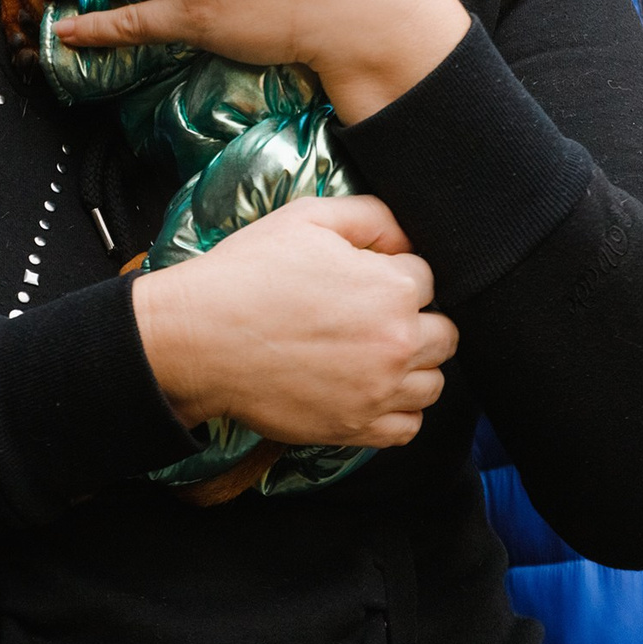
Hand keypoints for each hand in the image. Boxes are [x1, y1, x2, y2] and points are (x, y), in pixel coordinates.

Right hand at [130, 195, 457, 446]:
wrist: (198, 338)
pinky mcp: (356, 428)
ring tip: (372, 354)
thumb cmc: (247, 275)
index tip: (363, 280)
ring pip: (433, 383)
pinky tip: (369, 389)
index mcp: (392, 288)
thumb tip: (406, 237)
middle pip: (444, 333)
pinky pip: (408, 427)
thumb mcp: (307, 218)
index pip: (427, 277)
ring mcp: (380, 391)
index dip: (394, 273)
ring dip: (412, 367)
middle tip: (372, 316)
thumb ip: (371, 216)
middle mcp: (397, 343)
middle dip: (416, 319)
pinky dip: (398, 411)